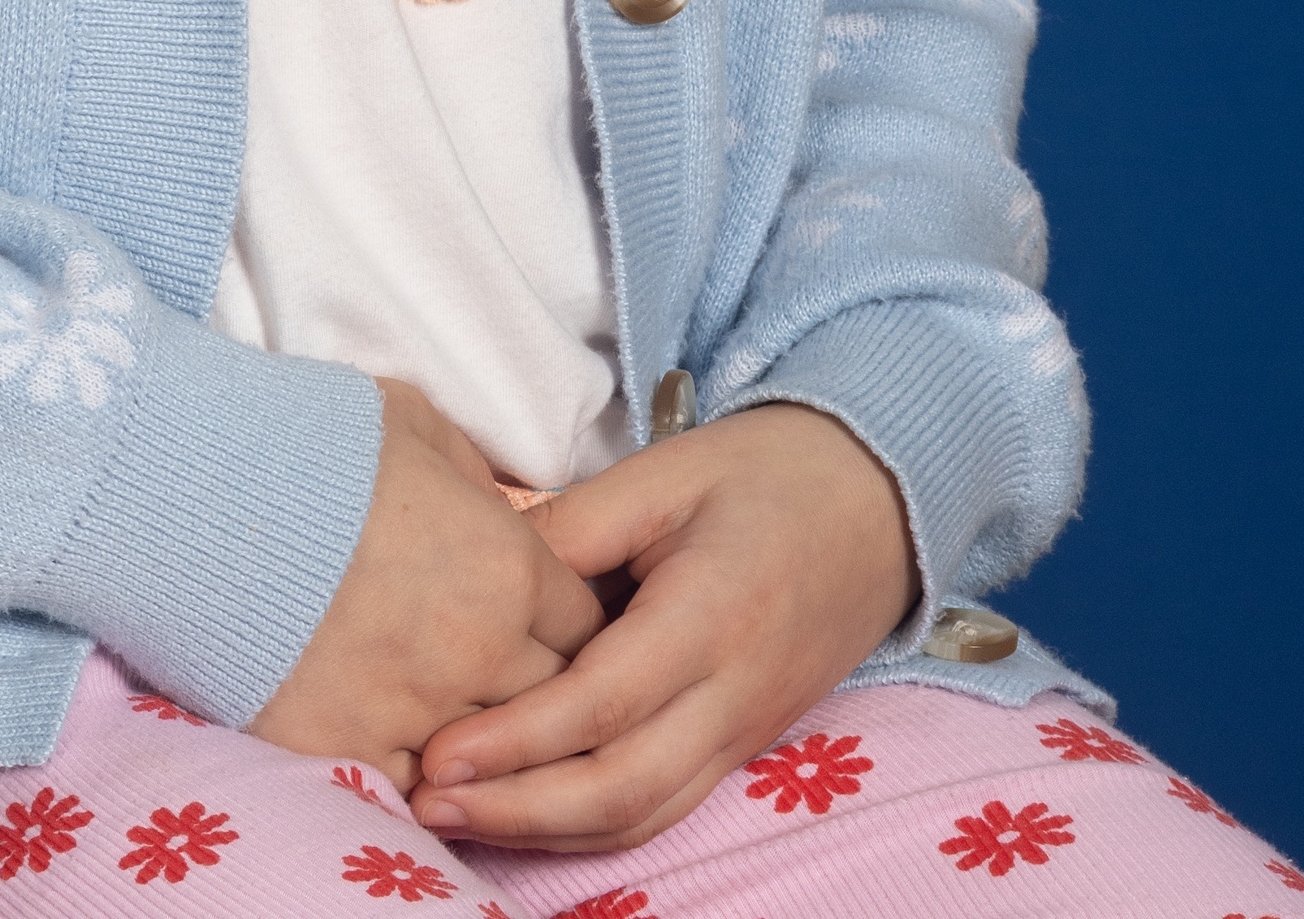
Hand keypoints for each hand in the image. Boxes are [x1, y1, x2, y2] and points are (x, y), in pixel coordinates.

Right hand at [249, 381, 606, 796]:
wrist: (201, 493)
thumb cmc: (312, 443)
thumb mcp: (416, 426)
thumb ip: (476, 478)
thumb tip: (499, 510)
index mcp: (509, 568)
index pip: (586, 624)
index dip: (572, 620)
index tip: (549, 617)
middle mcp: (478, 653)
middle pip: (556, 701)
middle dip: (545, 685)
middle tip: (512, 667)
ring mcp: (414, 712)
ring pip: (493, 758)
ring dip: (486, 737)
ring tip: (465, 713)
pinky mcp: (345, 750)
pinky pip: (417, 790)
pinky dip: (422, 771)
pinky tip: (409, 744)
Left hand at [408, 401, 918, 852]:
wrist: (879, 502)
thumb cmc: (766, 473)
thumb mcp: (668, 470)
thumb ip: (576, 526)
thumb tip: (485, 573)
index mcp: (712, 615)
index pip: (602, 704)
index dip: (516, 740)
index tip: (438, 750)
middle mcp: (733, 693)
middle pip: (621, 787)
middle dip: (518, 809)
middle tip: (425, 800)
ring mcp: (744, 731)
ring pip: (643, 816)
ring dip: (546, 832)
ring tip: (456, 819)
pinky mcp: (744, 745)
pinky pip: (666, 807)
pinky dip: (593, 826)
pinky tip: (528, 813)